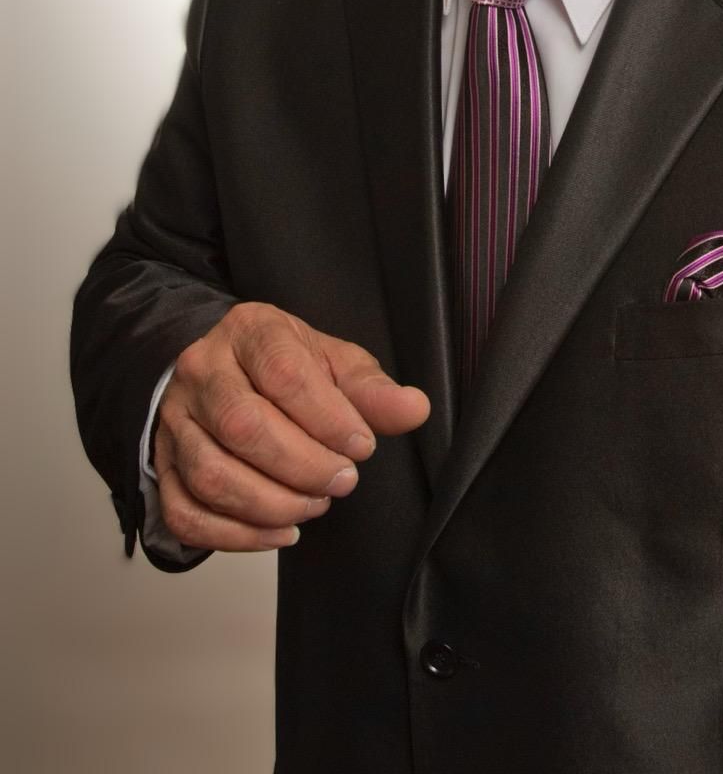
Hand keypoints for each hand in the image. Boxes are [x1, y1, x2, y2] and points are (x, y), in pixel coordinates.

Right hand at [153, 302, 429, 550]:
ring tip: (314, 505)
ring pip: (211, 474)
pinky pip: (186, 513)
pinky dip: (236, 536)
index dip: (328, 419)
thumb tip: (414, 409)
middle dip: (303, 466)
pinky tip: (279, 532)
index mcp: (249, 331)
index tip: (362, 447)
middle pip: (243, 427)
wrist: (225, 369)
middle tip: (342, 481)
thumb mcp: (331, 361)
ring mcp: (175, 420)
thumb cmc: (282, 366)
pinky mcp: (163, 466)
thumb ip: (370, 388)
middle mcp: (202, 371)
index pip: (284, 375)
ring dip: (272, 504)